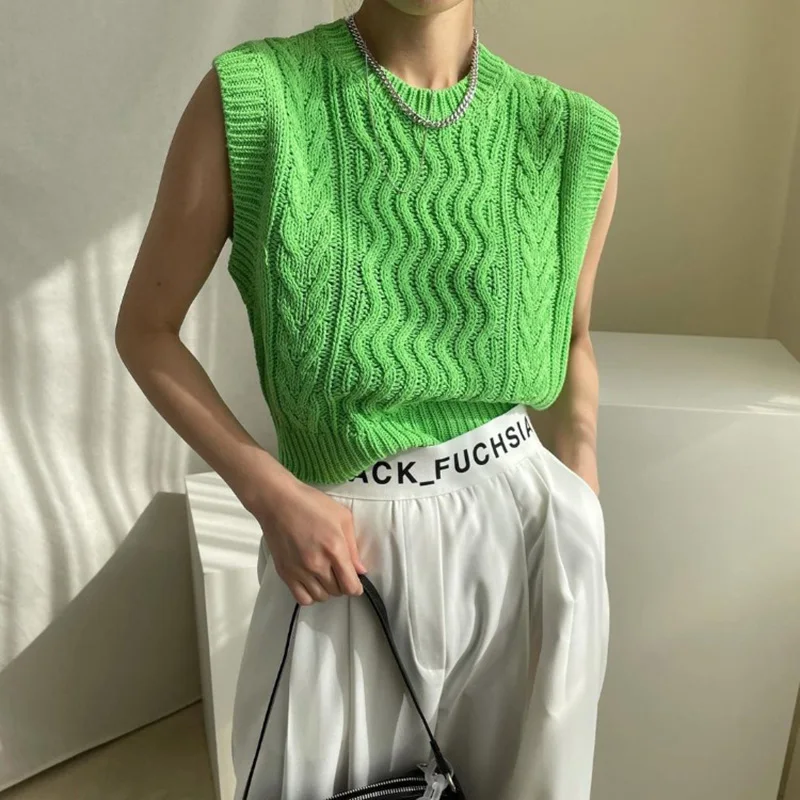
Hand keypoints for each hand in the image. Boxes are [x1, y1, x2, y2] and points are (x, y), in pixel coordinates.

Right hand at [251, 475, 366, 605]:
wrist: (277, 502)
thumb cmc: (312, 504)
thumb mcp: (342, 517)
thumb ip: (353, 546)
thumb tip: (360, 570)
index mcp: (334, 549)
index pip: (350, 586)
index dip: (356, 587)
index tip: (355, 580)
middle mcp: (317, 565)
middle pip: (337, 592)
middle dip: (342, 585)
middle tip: (339, 571)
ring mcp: (299, 571)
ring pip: (321, 597)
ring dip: (327, 590)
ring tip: (325, 575)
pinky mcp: (285, 573)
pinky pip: (302, 599)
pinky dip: (310, 595)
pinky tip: (311, 582)